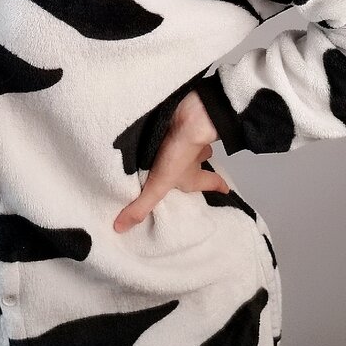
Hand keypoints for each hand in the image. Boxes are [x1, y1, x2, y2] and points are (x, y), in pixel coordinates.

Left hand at [113, 89, 229, 233]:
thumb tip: (120, 228)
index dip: (218, 186)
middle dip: (197, 161)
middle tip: (188, 164)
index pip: (210, 183)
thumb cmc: (180, 152)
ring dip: (184, 142)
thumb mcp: (158, 185)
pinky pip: (181, 124)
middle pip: (202, 159)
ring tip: (171, 143)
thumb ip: (140, 206)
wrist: (188, 117)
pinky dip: (175, 125)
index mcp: (193, 174)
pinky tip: (163, 124)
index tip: (225, 189)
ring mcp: (190, 136)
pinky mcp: (180, 120)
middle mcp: (196, 155)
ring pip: (192, 140)